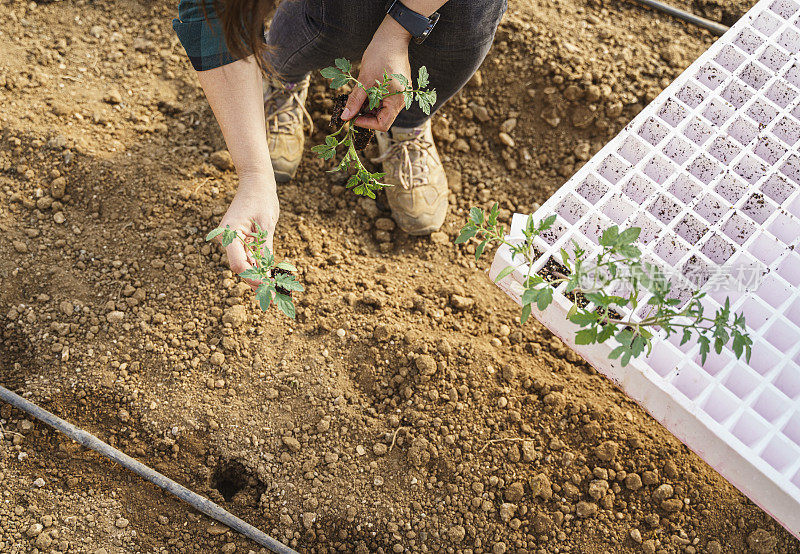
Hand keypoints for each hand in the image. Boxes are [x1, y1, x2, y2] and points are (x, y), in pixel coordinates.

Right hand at [215, 174, 278, 288]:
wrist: (256, 183)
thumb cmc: (261, 199)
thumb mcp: (266, 225)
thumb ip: (264, 248)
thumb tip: (266, 273)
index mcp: (230, 234)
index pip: (238, 264)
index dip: (253, 278)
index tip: (269, 286)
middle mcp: (228, 240)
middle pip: (241, 268)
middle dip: (257, 281)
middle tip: (276, 296)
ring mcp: (233, 241)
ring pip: (246, 265)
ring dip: (260, 277)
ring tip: (277, 291)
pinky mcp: (241, 241)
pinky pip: (249, 258)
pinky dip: (260, 267)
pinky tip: (272, 277)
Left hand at [341, 16, 410, 131]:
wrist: (392, 37)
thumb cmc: (380, 55)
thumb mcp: (365, 80)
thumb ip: (356, 101)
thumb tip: (345, 117)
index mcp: (397, 101)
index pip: (382, 124)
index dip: (366, 123)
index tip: (352, 117)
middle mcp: (402, 100)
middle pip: (383, 117)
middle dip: (366, 115)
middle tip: (351, 108)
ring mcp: (401, 94)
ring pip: (382, 109)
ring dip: (368, 107)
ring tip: (357, 98)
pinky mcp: (398, 88)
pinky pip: (385, 100)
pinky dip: (373, 99)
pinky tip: (364, 92)